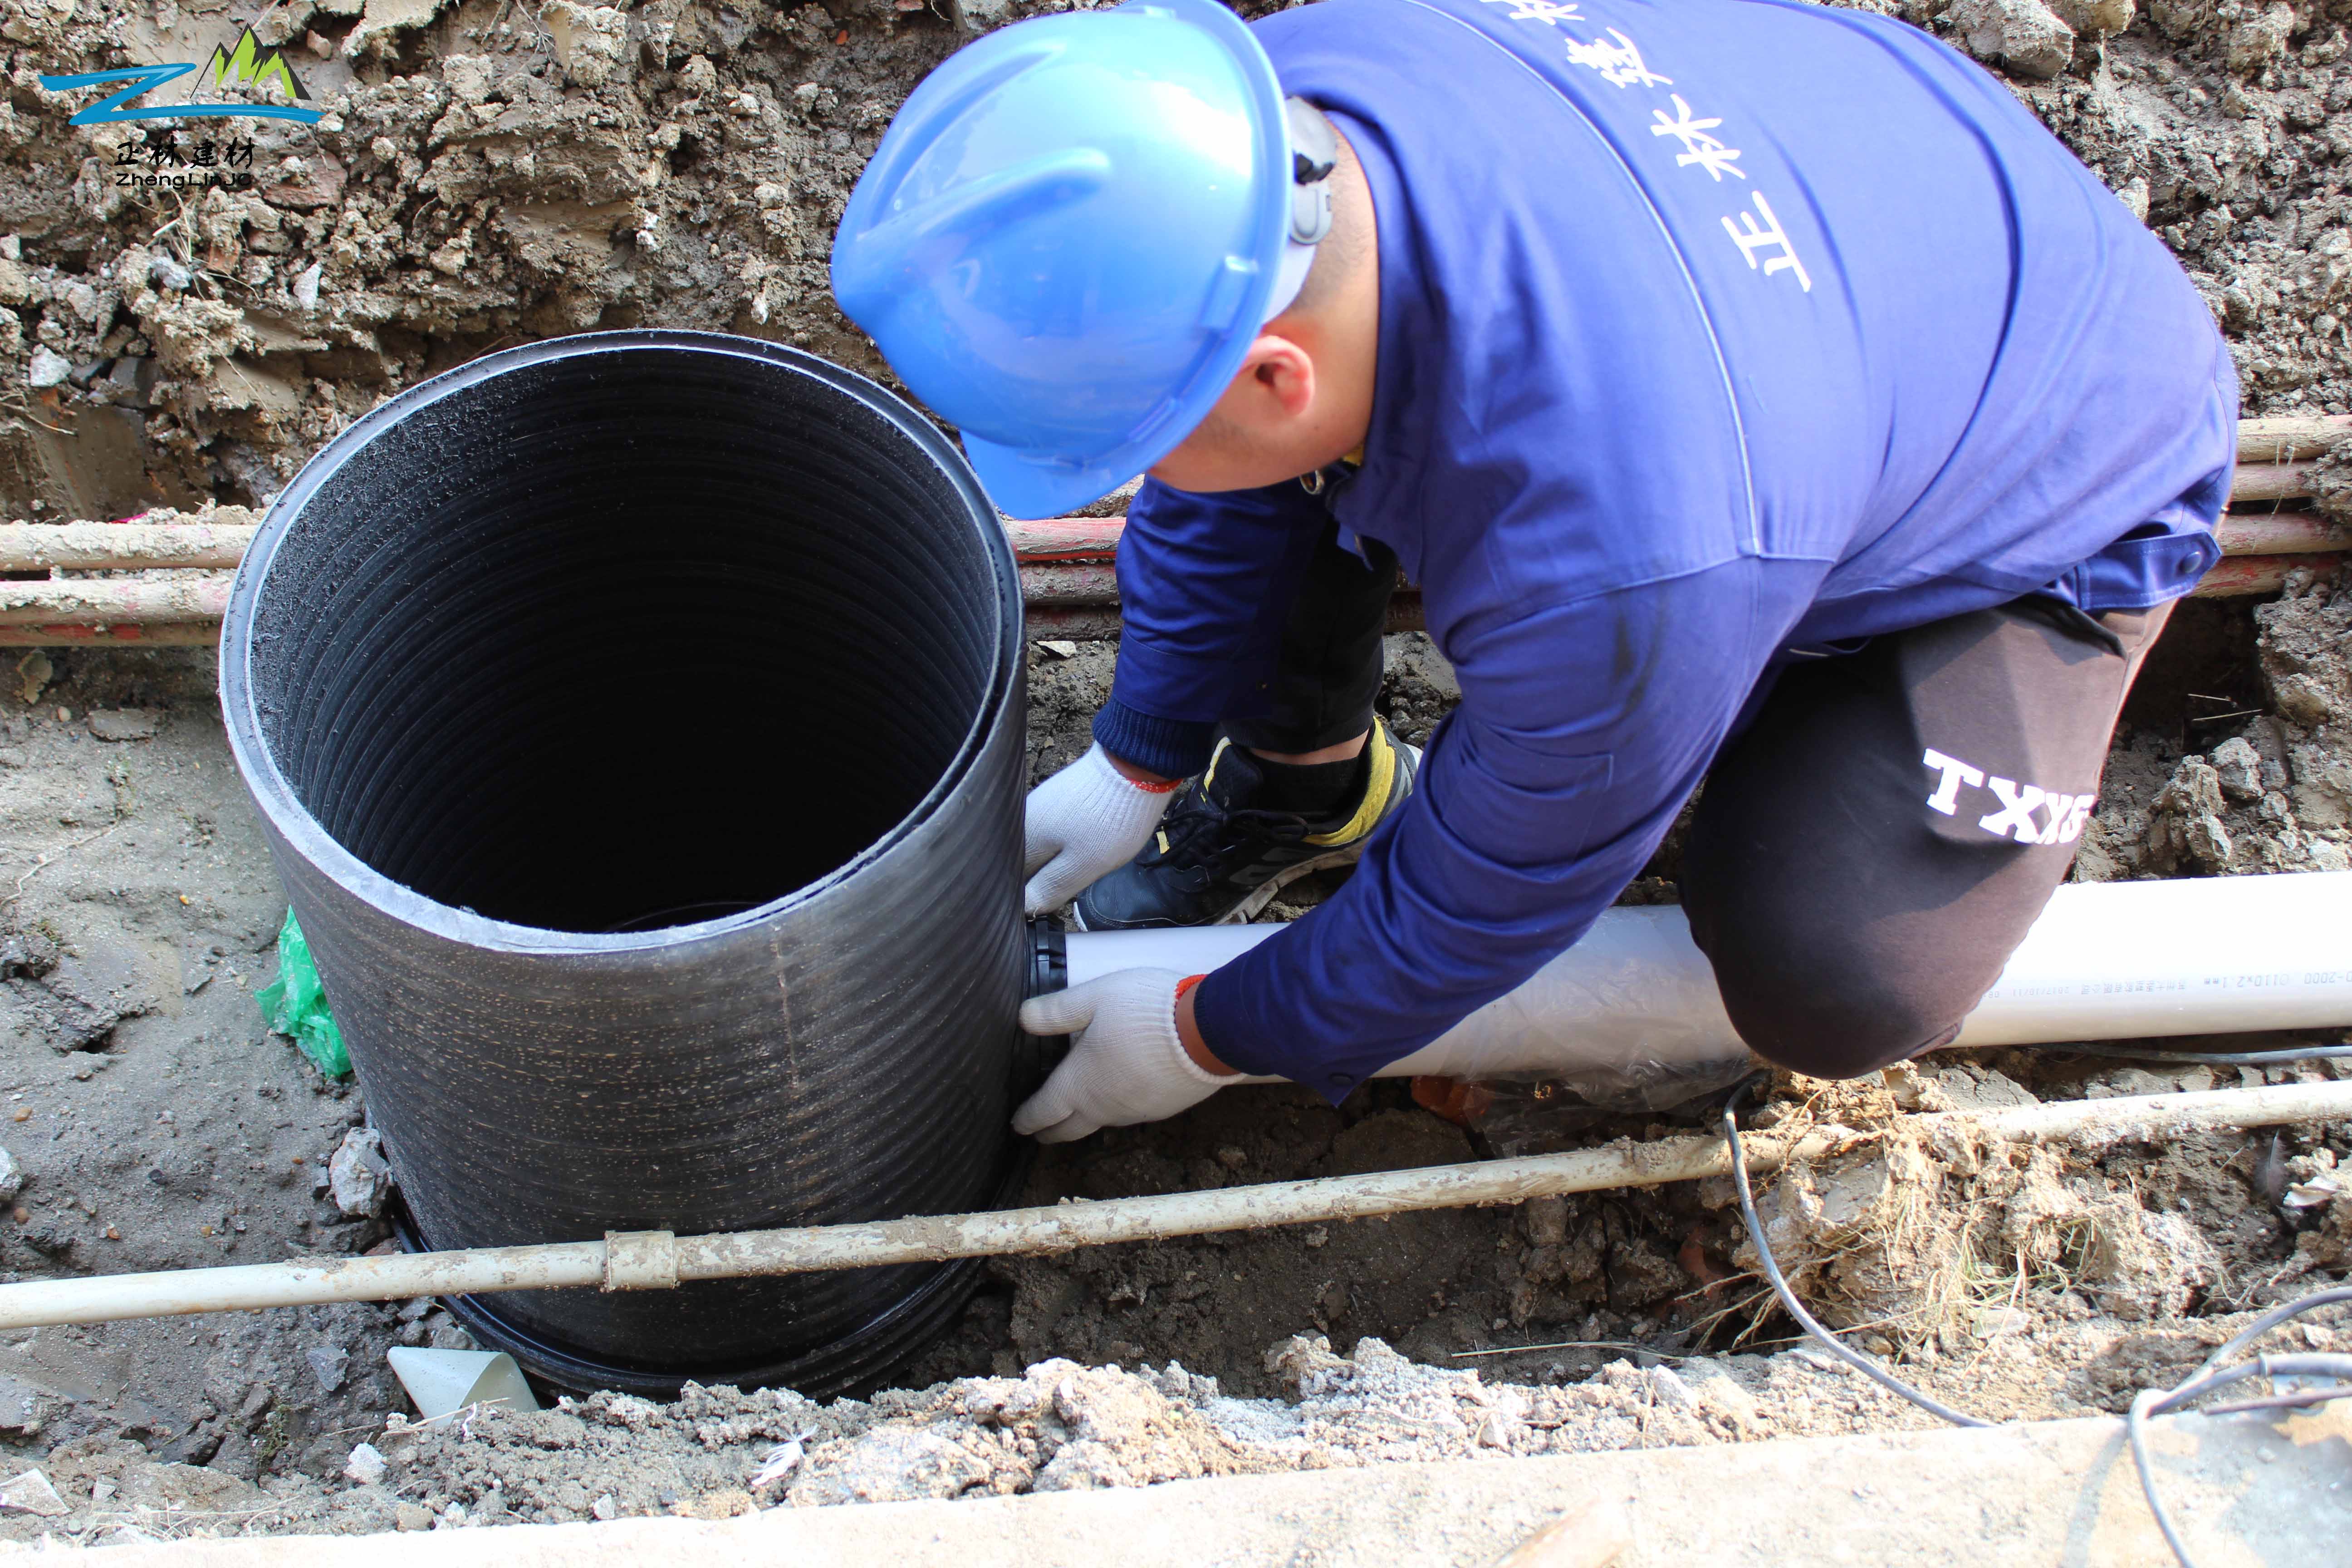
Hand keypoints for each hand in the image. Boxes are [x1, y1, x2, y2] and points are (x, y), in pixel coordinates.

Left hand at [1014, 967, 1229, 1141]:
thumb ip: (1056, 1011)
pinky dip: (1119, 1108)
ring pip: (1102, 1122)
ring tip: (1080, 1111)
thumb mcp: (1094, 998)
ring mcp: (1136, 1112)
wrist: (1210, 1032)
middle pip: (1070, 1128)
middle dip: (1050, 1131)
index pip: (1044, 1110)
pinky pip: (1132, 1114)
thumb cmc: (1146, 1011)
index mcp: (1079, 1084)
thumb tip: (1023, 1018)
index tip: (1018, 1124)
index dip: (1027, 1118)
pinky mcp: (1163, 1109)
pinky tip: (1122, 1095)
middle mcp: (1104, 1107)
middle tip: (1040, 1131)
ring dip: (1086, 1119)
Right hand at [1022, 743, 1175, 914]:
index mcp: (1021, 838)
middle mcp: (1022, 821)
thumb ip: (1050, 889)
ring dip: (1053, 865)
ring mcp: (1039, 808)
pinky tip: (1081, 850)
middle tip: (1069, 887)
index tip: (1047, 909)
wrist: (1134, 767)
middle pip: (1022, 864)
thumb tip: (1026, 909)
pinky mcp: (1057, 801)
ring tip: (1079, 868)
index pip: (1010, 880)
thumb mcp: (1082, 865)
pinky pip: (1051, 835)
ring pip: (1038, 850)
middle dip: (1040, 881)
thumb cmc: (1109, 819)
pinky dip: (1062, 847)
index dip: (1027, 900)